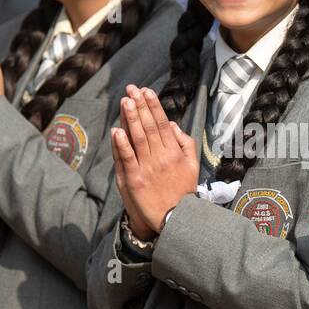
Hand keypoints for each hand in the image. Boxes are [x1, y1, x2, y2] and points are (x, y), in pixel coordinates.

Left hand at [110, 85, 197, 240]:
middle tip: (131, 89)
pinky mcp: (135, 180)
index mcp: (175, 152)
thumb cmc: (182, 191)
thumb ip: (185, 144)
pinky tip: (116, 130)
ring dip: (130, 118)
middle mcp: (162, 157)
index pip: (162, 123)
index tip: (146, 91)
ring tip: (125, 101)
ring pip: (138, 138)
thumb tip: (173, 124)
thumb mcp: (192, 166)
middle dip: (140, 106)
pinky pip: (128, 158)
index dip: (153, 106)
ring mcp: (147, 168)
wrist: (175, 219)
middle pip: (149, 126)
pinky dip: (121, 144)